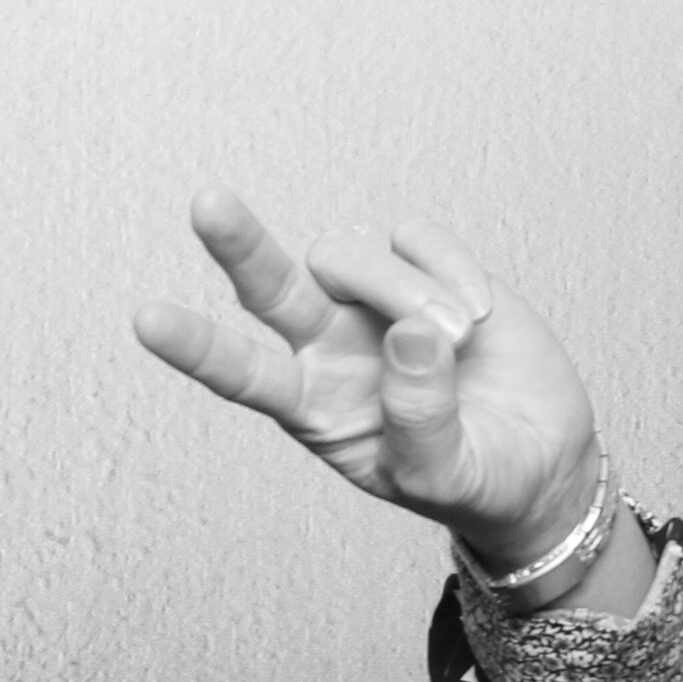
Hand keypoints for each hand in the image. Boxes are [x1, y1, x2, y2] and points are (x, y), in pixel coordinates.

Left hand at [133, 188, 605, 582]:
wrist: (535, 459)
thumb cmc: (468, 477)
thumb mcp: (440, 475)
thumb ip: (419, 418)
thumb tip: (411, 332)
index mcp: (308, 403)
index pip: (239, 374)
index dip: (196, 346)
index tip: (147, 320)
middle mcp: (325, 344)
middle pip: (269, 286)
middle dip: (240, 245)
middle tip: (207, 204)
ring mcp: (372, 302)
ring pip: (351, 257)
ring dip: (406, 289)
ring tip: (460, 337)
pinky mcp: (428, 268)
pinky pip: (415, 238)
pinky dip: (451, 269)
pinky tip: (479, 314)